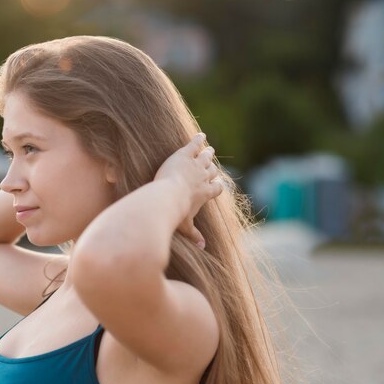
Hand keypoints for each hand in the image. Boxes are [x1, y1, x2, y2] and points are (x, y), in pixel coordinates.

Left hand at [154, 133, 222, 247]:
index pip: (217, 188)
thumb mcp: (185, 226)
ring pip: (206, 157)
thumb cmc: (174, 213)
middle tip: (212, 164)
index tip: (217, 183)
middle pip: (212, 171)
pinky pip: (194, 144)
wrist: (166, 197)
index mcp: (205, 194)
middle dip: (213, 168)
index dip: (217, 185)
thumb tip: (202, 248)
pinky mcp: (185, 155)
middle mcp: (203, 178)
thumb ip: (194, 235)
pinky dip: (198, 139)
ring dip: (208, 153)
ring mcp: (195, 165)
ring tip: (210, 149)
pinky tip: (200, 135)